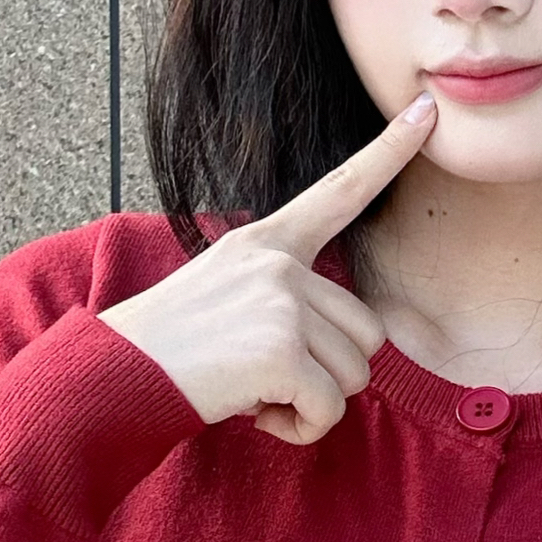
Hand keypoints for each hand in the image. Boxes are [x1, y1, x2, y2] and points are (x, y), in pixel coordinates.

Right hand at [97, 91, 435, 444]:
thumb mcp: (227, 294)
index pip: (339, 191)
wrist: (114, 374)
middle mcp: (280, 264)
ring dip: (311, 402)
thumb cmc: (171, 348)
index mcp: (267, 241)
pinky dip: (300, 428)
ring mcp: (283, 303)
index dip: (388, 152)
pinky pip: (328, 409)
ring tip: (254, 390)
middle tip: (265, 374)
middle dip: (328, 372)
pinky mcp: (283, 351)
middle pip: (366, 333)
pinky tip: (256, 413)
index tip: (427, 112)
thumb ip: (286, 297)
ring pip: (353, 375)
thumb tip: (345, 344)